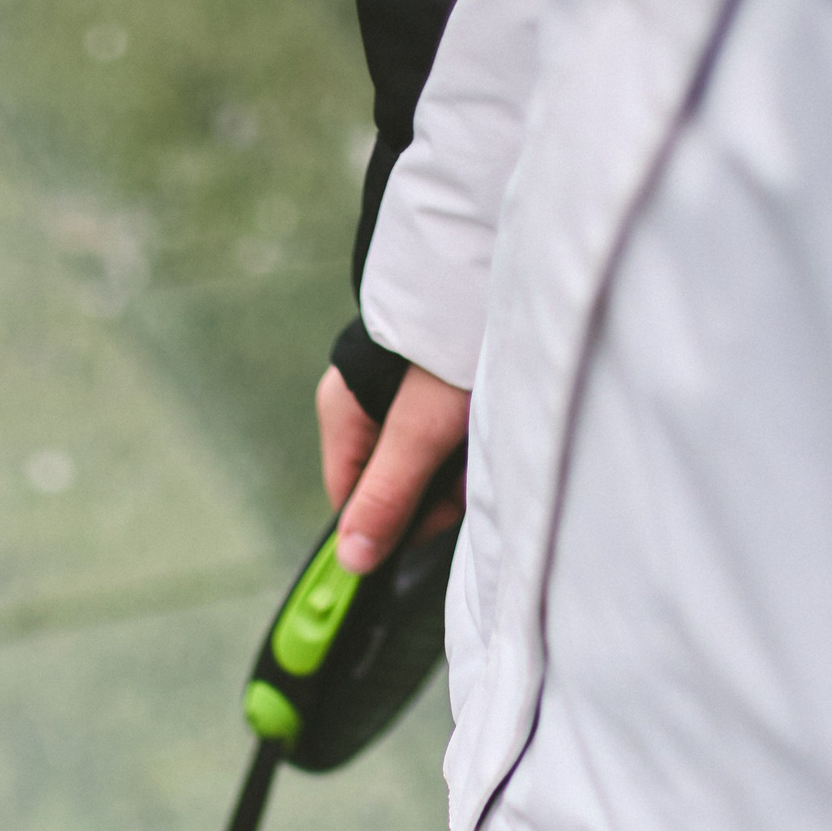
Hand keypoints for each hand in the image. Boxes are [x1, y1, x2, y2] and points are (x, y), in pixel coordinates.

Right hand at [316, 361, 469, 571]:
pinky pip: (440, 433)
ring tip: (482, 432)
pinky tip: (483, 417)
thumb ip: (387, 496)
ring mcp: (392, 394)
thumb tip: (350, 562)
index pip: (350, 500)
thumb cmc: (453, 344)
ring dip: (456, 463)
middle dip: (435, 487)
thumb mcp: (421, 431)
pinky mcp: (426, 385)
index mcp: (341, 413)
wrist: (490, 269)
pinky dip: (465, 436)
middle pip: (389, 483)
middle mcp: (359, 405)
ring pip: (421, 461)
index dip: (393, 519)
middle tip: (470, 464)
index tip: (437, 512)